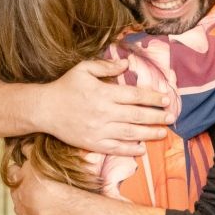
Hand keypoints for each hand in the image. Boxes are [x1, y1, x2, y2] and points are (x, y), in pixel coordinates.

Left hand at [8, 154, 62, 214]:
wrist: (53, 204)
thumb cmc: (46, 180)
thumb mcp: (37, 159)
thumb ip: (29, 150)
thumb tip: (23, 143)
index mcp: (16, 179)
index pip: (11, 171)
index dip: (18, 169)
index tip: (25, 168)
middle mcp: (16, 196)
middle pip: (16, 190)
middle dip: (23, 187)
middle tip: (36, 184)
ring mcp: (22, 211)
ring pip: (21, 206)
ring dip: (28, 203)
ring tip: (42, 200)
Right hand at [38, 59, 173, 154]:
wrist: (44, 110)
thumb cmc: (65, 87)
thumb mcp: (83, 69)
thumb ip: (106, 66)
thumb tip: (126, 64)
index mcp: (103, 92)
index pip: (134, 95)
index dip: (152, 97)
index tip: (165, 99)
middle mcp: (104, 112)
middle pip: (136, 115)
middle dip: (156, 116)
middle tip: (171, 117)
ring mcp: (99, 130)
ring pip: (130, 133)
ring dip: (149, 133)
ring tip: (163, 133)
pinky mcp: (93, 143)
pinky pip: (115, 148)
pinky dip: (130, 150)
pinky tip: (142, 149)